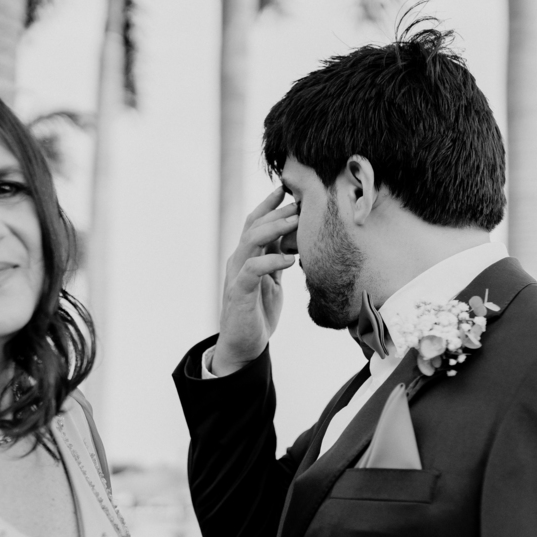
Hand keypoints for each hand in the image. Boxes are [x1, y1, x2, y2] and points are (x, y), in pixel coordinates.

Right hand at [213, 188, 297, 375]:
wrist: (242, 346)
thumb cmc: (257, 313)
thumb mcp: (272, 282)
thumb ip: (276, 261)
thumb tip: (293, 242)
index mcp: (247, 257)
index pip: (255, 223)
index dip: (269, 205)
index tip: (288, 190)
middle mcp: (238, 261)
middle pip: (254, 225)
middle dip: (277, 211)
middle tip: (300, 202)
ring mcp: (236, 275)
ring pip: (251, 240)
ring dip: (275, 228)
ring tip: (297, 221)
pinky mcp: (239, 292)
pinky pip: (253, 269)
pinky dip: (273, 261)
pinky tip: (291, 259)